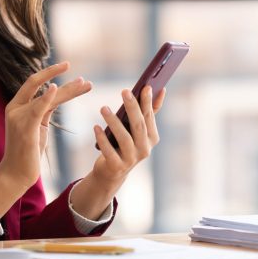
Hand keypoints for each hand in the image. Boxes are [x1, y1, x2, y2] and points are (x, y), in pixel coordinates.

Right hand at [0, 62, 91, 192]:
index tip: (67, 66)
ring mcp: (18, 117)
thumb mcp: (38, 126)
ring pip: (47, 97)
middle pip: (40, 85)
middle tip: (84, 78)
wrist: (16, 174)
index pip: (33, 82)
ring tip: (86, 84)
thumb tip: (57, 95)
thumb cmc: (28, 152)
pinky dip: (46, 97)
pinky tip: (55, 88)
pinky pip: (37, 108)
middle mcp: (15, 108)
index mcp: (17, 106)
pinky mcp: (25, 127)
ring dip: (68, 90)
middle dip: (61, 77)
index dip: (49, 72)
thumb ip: (44, 109)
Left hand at [69, 86, 164, 218]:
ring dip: (113, 121)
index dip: (148, 102)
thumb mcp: (137, 129)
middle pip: (138, 125)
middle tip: (124, 91)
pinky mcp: (117, 166)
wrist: (111, 171)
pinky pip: (109, 151)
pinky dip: (102, 139)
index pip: (149, 117)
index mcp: (152, 138)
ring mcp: (131, 159)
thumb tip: (161, 89)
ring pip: (124, 138)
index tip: (145, 87)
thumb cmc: (125, 144)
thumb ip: (149, 111)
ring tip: (103, 108)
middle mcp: (145, 149)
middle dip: (132, 107)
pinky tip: (96, 127)